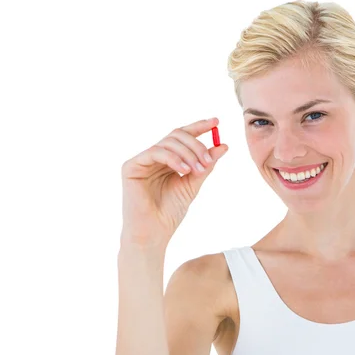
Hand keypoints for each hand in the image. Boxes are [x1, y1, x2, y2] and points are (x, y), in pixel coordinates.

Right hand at [120, 118, 227, 248]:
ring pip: (168, 142)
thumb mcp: (193, 184)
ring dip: (188, 153)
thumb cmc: (170, 212)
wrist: (154, 233)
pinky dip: (173, 158)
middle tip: (209, 159)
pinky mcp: (131, 166)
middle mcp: (154, 157)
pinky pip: (155, 152)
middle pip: (177, 135)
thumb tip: (223, 145)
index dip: (199, 126)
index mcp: (168, 160)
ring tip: (198, 169)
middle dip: (197, 145)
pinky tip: (184, 170)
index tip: (217, 122)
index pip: (183, 136)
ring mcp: (141, 160)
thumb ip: (206, 165)